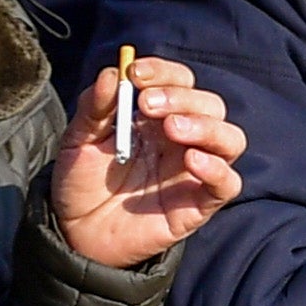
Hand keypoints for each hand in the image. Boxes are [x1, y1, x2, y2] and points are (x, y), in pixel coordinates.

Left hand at [49, 56, 244, 268]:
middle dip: (181, 97)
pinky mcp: (198, 204)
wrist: (75, 233)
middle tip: (146, 105)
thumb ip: (94, 107)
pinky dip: (218, 169)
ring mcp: (192, 171)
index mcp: (157, 116)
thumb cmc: (81, 183)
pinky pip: (228, 183)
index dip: (164, 72)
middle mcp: (182, 139)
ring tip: (171, 129)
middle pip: (209, 105)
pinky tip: (192, 161)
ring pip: (229, 138)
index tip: (135, 73)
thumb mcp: (78, 139)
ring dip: (205, 126)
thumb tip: (112, 73)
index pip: (180, 81)